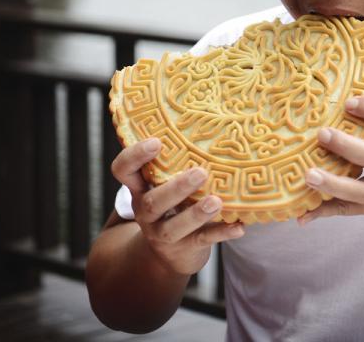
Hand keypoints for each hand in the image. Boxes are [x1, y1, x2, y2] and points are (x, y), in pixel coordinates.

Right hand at [110, 138, 243, 275]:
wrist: (169, 254)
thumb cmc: (173, 203)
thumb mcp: (165, 182)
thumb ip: (175, 159)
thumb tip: (206, 110)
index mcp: (140, 188)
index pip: (123, 170)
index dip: (135, 156)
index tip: (156, 142)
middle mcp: (147, 211)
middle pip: (153, 201)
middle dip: (176, 188)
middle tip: (200, 172)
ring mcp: (163, 233)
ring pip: (173, 227)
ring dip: (196, 214)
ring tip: (216, 201)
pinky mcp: (184, 249)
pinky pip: (202, 241)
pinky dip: (221, 233)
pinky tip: (240, 226)